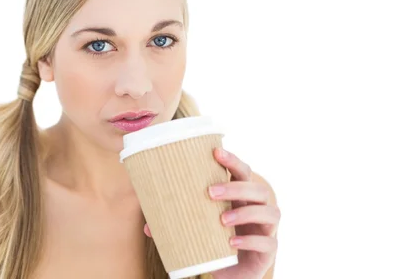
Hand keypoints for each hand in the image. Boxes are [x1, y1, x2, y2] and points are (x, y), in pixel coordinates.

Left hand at [143, 147, 279, 278]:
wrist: (232, 275)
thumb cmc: (217, 244)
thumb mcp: (199, 229)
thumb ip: (178, 224)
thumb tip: (148, 226)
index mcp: (242, 198)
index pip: (243, 172)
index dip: (233, 160)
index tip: (216, 152)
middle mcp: (258, 209)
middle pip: (259, 189)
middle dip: (236, 187)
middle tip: (210, 192)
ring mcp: (267, 230)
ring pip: (270, 213)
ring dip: (245, 213)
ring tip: (222, 219)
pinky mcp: (269, 252)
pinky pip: (268, 243)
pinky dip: (250, 241)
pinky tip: (231, 243)